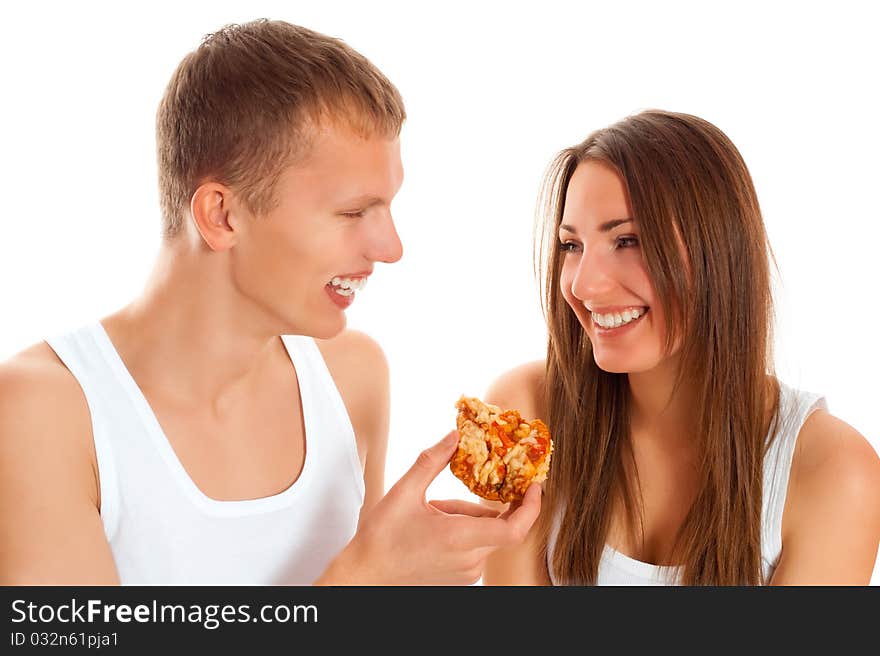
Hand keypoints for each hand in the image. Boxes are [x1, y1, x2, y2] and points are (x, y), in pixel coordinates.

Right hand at [317, 430, 541, 584]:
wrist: (365, 577)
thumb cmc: (380, 539)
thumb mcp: (403, 492)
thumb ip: (432, 461)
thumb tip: (455, 436)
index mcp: (459, 539)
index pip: (514, 529)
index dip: (531, 507)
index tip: (534, 485)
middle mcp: (468, 561)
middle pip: (497, 526)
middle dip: (486, 503)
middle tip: (476, 483)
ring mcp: (466, 574)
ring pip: (485, 536)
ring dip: (470, 518)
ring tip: (435, 511)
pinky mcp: (460, 580)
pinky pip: (475, 549)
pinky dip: (465, 532)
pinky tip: (436, 526)